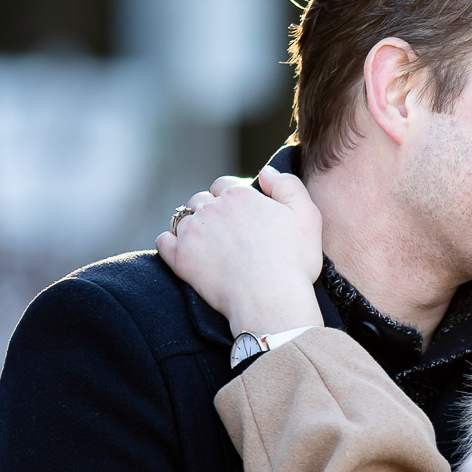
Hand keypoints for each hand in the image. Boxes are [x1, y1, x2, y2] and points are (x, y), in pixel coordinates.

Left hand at [155, 169, 324, 335]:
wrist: (271, 299)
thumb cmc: (293, 261)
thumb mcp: (307, 215)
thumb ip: (287, 185)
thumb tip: (266, 172)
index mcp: (239, 195)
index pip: (225, 185)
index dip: (233, 199)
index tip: (242, 217)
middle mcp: (212, 207)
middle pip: (202, 200)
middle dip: (211, 211)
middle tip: (226, 234)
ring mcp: (192, 232)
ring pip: (182, 218)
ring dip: (193, 226)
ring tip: (208, 245)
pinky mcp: (180, 258)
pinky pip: (164, 241)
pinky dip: (171, 243)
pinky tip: (184, 251)